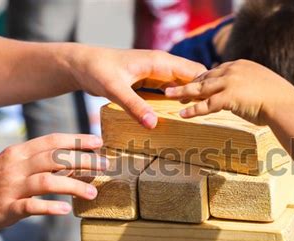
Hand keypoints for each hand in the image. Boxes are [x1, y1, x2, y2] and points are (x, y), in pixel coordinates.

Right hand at [0, 134, 106, 236]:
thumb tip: (72, 161)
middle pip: (56, 157)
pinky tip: (66, 210)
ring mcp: (11, 186)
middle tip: (105, 165)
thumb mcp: (12, 165)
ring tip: (93, 192)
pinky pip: (32, 206)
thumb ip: (39, 162)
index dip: (77, 139)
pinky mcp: (6, 207)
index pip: (52, 140)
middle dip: (84, 160)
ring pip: (48, 180)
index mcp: (19, 152)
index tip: (98, 141)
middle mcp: (16, 165)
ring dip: (75, 185)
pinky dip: (51, 207)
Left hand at [70, 47, 206, 128]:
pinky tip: (178, 117)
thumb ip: (134, 106)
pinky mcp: (149, 82)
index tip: (212, 108)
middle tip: (209, 118)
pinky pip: (169, 92)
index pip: (194, 72)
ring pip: (182, 85)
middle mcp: (161, 66)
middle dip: (200, 95)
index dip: (205, 88)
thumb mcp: (115, 89)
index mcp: (159, 62)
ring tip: (199, 120)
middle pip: (192, 78)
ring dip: (189, 99)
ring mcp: (156, 74)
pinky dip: (175, 102)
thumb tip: (153, 125)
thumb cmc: (97, 71)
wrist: (82, 66)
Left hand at [165, 60, 293, 125]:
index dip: (202, 77)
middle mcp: (233, 70)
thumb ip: (248, 85)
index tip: (192, 82)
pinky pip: (206, 105)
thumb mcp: (262, 84)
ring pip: (201, 88)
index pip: (215, 70)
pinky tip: (182, 114)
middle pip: (204, 76)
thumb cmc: (279, 99)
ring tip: (168, 96)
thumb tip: (244, 93)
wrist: (286, 104)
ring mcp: (230, 82)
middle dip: (188, 83)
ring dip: (183, 92)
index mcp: (240, 65)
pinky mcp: (229, 97)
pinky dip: (193, 109)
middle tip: (173, 88)